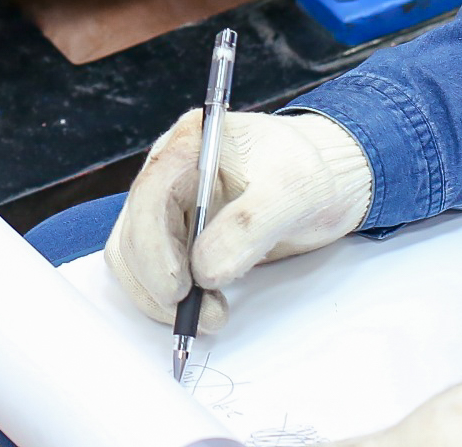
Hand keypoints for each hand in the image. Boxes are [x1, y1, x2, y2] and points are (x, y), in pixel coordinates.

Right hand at [105, 110, 371, 331]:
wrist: (328, 181)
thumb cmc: (310, 171)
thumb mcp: (294, 191)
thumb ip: (249, 226)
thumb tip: (204, 271)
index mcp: (190, 144)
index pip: (150, 193)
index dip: (153, 244)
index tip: (179, 287)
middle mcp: (169, 173)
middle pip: (133, 231)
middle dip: (159, 281)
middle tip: (203, 316)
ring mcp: (170, 207)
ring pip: (133, 258)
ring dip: (160, 297)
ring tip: (213, 315)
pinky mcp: (177, 238)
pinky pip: (152, 273)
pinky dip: (170, 299)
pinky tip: (206, 306)